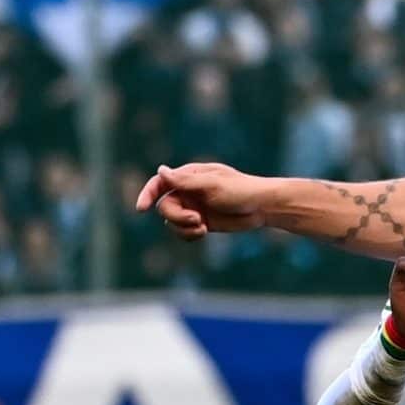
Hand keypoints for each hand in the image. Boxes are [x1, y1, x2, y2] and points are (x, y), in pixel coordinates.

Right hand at [135, 162, 269, 239]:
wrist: (262, 208)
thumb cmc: (241, 191)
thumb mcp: (213, 185)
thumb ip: (186, 181)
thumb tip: (161, 170)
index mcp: (189, 177)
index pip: (160, 183)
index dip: (147, 194)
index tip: (141, 209)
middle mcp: (188, 192)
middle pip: (165, 207)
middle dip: (177, 217)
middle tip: (198, 221)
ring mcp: (193, 208)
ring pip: (172, 222)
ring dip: (183, 228)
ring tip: (203, 228)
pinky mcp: (201, 222)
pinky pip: (183, 232)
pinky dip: (188, 235)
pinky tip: (203, 232)